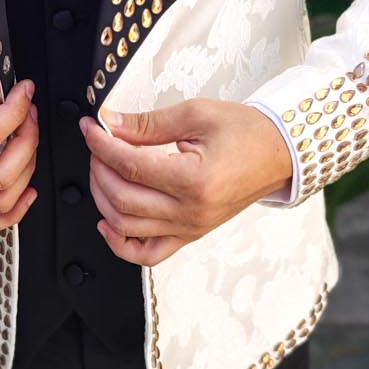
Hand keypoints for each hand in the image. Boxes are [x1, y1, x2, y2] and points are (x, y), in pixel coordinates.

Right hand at [0, 78, 38, 231]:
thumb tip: (1, 96)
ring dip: (26, 170)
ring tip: (27, 140)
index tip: (24, 92)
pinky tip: (26, 190)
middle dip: (27, 140)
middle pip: (3, 174)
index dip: (15, 110)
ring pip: (3, 201)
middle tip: (27, 113)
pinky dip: (14, 211)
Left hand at [78, 99, 292, 266]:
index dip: (101, 144)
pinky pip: (147, 254)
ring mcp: (190, 228)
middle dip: (98, 168)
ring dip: (102, 198)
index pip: (129, 166)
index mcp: (194, 179)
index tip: (91, 127)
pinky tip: (108, 222)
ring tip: (102, 170)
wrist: (278, 153)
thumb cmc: (246, 132)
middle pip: (122, 198)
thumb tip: (109, 124)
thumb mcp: (196, 114)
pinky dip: (120, 243)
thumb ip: (147, 124)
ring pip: (126, 226)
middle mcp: (191, 211)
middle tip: (97, 144)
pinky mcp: (190, 235)